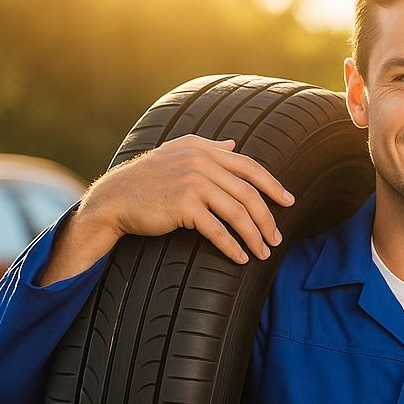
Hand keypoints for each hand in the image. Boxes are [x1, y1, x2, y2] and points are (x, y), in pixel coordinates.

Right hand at [80, 135, 294, 264]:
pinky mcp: (183, 205)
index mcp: (203, 150)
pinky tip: (241, 258)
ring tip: (263, 252)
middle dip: (267, 219)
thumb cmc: (147, 180)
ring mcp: (192, 182)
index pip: (249, 167)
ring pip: (237, 212)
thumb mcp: (176, 154)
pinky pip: (218, 230)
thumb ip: (207, 148)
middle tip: (277, 238)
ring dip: (254, 236)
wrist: (115, 199)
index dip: (273, 186)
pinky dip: (232, 246)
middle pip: (248, 193)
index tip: (289, 202)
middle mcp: (201, 162)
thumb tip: (233, 144)